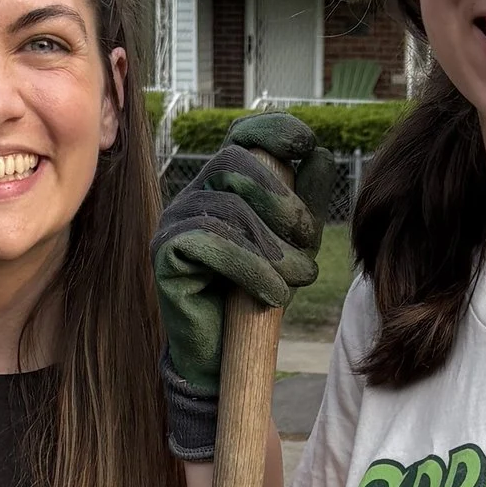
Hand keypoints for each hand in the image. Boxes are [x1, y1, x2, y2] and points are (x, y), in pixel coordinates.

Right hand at [155, 111, 346, 459]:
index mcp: (224, 184)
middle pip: (236, 162)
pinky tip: (274, 294)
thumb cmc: (257, 295)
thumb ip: (305, 204)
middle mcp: (194, 194)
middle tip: (308, 242)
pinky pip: (212, 243)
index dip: (272, 130)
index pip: (241, 135)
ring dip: (275, 247)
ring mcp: (175, 221)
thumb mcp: (294, 246)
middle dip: (282, 201)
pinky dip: (252, 268)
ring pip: (230, 208)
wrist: (223, 356)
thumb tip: (320, 155)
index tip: (306, 144)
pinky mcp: (165, 253)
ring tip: (298, 279)